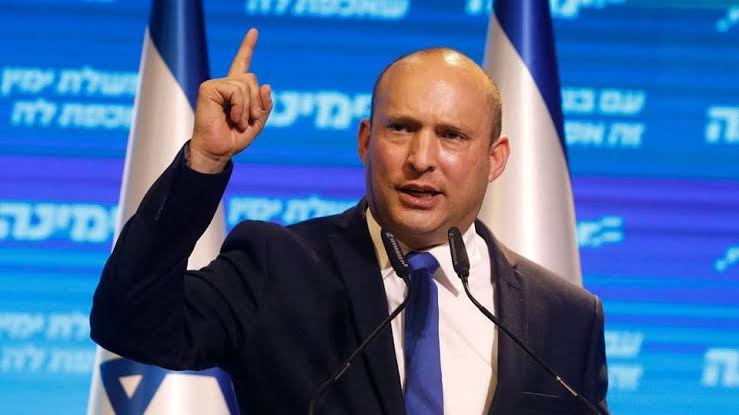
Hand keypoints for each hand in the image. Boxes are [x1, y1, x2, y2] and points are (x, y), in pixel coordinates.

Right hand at [189, 28, 273, 172]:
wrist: (217, 151)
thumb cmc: (234, 139)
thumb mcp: (257, 122)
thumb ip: (264, 105)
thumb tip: (266, 84)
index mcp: (235, 90)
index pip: (242, 64)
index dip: (247, 47)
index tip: (254, 31)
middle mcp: (224, 84)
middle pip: (252, 78)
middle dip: (256, 102)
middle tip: (248, 120)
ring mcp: (215, 85)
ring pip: (246, 84)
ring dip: (248, 108)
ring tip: (239, 122)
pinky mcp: (208, 88)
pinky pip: (237, 91)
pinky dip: (240, 107)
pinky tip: (233, 118)